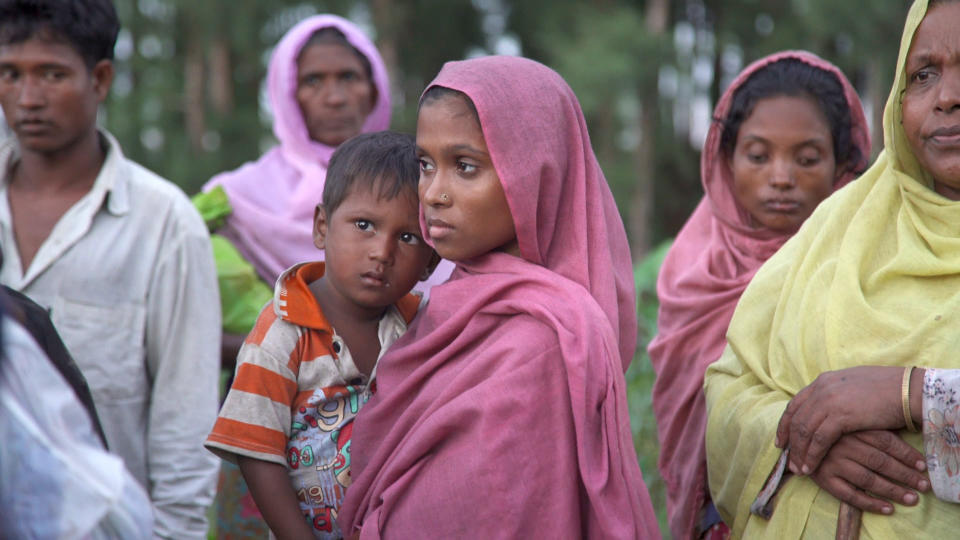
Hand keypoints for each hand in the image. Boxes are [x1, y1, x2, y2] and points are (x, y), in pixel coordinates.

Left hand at [776, 366, 905, 473]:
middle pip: (796, 419)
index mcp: (823, 381)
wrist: (908, 390)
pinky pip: (818, 440)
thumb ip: (836, 395)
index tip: (782, 441)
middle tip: (787, 459)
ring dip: (799, 452)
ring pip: (804, 431)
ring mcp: (829, 401)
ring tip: (798, 468)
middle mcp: (821, 389)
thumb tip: (828, 407)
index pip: (795, 405)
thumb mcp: (852, 387)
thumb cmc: (887, 390)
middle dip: (789, 441)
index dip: (786, 424)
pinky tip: (810, 467)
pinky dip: (811, 455)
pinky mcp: (840, 416)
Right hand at [808, 430, 928, 514]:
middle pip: (880, 461)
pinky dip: (870, 503)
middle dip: (905, 475)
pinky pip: (850, 495)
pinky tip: (887, 509)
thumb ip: (870, 426)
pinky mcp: (823, 478)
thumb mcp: (847, 421)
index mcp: (850, 428)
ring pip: (868, 479)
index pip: (885, 441)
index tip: (923, 466)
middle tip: (923, 486)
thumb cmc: (828, 431)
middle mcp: (842, 445)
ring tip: (912, 499)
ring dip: (892, 491)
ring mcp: (832, 462)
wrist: (795, 438)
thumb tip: (904, 431)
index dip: (906, 454)